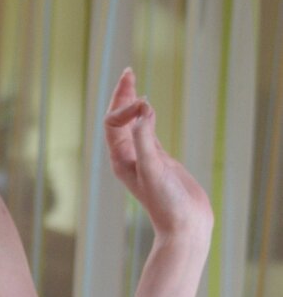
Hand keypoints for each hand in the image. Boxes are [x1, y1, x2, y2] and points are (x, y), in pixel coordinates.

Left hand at [104, 68, 212, 239]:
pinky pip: (147, 133)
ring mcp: (143, 158)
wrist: (185, 225)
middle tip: (128, 71)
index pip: (112, 123)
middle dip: (121, 95)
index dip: (123, 107)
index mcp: (119, 160)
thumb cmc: (167, 202)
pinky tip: (148, 109)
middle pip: (117, 120)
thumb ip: (146, 139)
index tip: (145, 104)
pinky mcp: (160, 160)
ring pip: (132, 124)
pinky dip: (146, 118)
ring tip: (132, 81)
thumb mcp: (154, 169)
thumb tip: (143, 109)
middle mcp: (128, 158)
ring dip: (131, 103)